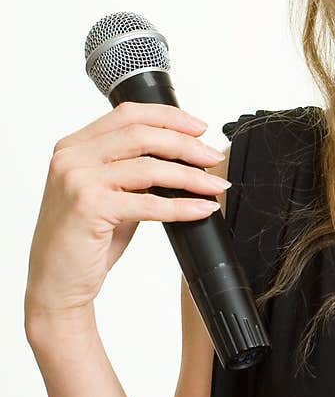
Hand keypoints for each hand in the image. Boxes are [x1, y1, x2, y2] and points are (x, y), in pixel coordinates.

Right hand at [25, 101, 229, 323]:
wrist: (57, 282)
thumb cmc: (83, 241)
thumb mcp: (109, 196)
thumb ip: (134, 173)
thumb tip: (182, 160)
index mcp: (73, 147)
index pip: (128, 114)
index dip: (169, 117)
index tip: (199, 128)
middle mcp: (71, 157)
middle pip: (142, 134)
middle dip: (186, 144)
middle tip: (213, 158)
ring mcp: (78, 179)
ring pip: (149, 167)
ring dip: (190, 176)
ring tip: (215, 185)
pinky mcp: (89, 206)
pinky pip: (149, 202)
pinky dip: (182, 206)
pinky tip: (202, 208)